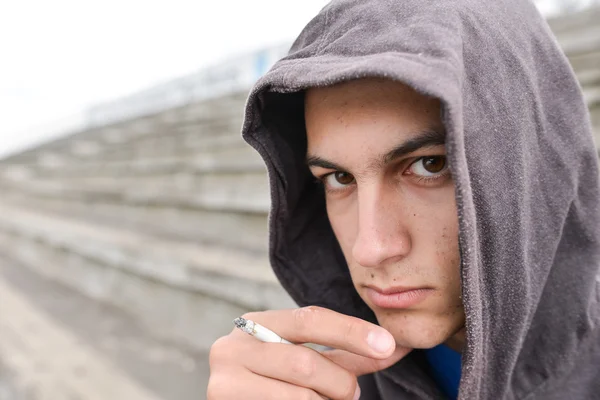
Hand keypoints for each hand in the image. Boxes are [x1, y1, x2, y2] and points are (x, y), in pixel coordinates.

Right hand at [207, 306, 410, 399]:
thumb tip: (396, 346)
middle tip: (352, 394)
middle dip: (340, 383)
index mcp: (255, 323)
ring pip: (300, 396)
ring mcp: (223, 380)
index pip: (310, 319)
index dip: (351, 331)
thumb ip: (346, 354)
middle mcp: (232, 346)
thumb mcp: (307, 362)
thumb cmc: (276, 385)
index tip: (388, 345)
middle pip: (306, 362)